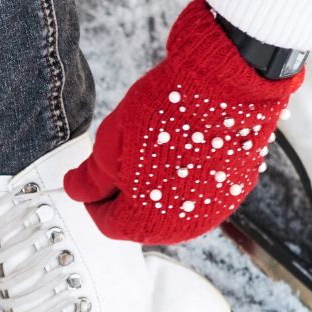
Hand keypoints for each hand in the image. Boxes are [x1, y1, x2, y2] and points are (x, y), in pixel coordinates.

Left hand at [64, 0, 302, 244]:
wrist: (225, 84)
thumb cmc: (168, 110)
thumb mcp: (111, 143)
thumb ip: (92, 178)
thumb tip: (77, 190)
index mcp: (143, 221)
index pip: (107, 223)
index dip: (95, 199)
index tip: (95, 179)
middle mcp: (181, 227)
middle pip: (141, 222)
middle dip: (127, 197)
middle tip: (124, 161)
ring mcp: (212, 212)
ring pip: (172, 211)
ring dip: (158, 190)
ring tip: (155, 152)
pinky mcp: (234, 193)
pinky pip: (200, 197)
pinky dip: (188, 181)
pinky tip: (183, 152)